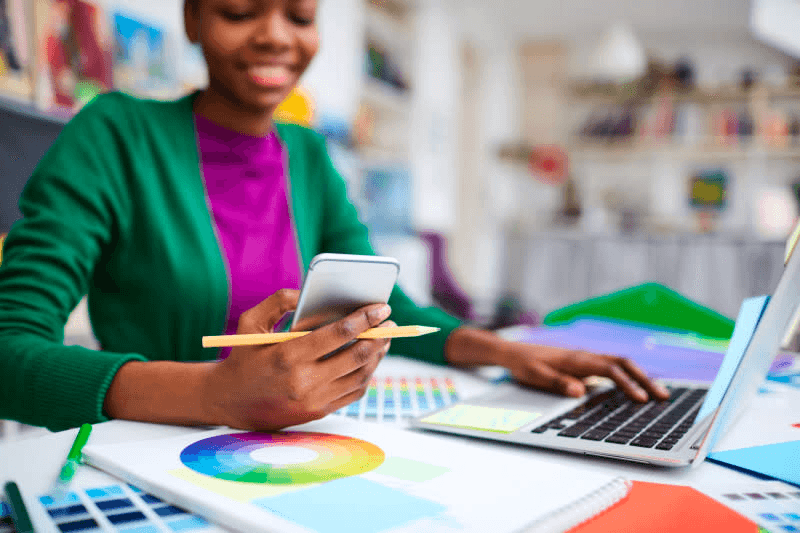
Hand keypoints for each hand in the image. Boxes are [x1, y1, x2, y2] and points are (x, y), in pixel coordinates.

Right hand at [203, 289, 392, 430]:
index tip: (382, 307)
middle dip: (379, 336)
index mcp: (288, 356)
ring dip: (378, 355)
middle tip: (390, 322)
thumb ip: (278, 301)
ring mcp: (314, 400)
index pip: (339, 334)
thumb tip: (306, 290)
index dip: (365, 318)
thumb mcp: (251, 323)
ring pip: (360, 375)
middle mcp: (304, 381)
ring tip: (385, 338)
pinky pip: (354, 392)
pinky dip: (367, 374)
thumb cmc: (242, 356)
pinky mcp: (319, 412)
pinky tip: (370, 358)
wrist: (229, 402)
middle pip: (357, 356)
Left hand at [506, 343, 670, 401]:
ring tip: (658, 393)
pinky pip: (612, 367)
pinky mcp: (585, 363)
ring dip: (640, 376)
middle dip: (644, 379)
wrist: (513, 352)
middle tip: (663, 396)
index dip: (627, 383)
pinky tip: (636, 388)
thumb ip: (556, 383)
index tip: (641, 398)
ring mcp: (587, 358)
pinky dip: (629, 376)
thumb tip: (579, 391)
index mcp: (577, 359)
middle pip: (623, 363)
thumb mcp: (535, 376)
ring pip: (620, 364)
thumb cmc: (524, 364)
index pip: (609, 369)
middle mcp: (586, 356)